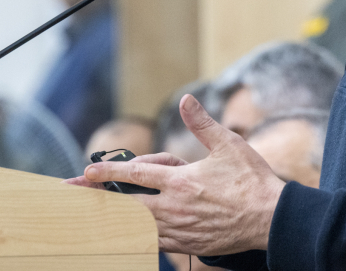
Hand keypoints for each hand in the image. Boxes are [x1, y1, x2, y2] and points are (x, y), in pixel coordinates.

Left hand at [80, 94, 286, 255]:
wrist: (271, 219)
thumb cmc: (252, 180)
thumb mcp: (229, 144)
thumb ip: (202, 123)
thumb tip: (186, 100)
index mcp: (181, 181)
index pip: (136, 175)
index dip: (108, 172)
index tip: (86, 171)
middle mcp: (175, 208)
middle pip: (126, 205)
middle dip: (98, 199)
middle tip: (74, 195)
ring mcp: (180, 230)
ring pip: (137, 226)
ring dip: (115, 219)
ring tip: (92, 216)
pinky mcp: (188, 245)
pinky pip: (154, 242)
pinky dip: (137, 236)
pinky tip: (129, 233)